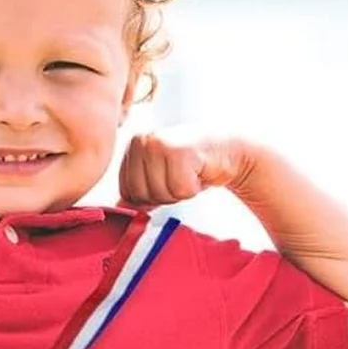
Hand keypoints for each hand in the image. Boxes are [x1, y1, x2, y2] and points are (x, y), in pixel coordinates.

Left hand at [117, 128, 254, 207]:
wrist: (228, 150)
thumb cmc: (193, 165)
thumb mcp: (159, 177)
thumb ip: (138, 190)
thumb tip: (119, 207)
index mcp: (133, 146)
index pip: (127, 193)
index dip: (149, 197)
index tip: (167, 180)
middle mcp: (142, 141)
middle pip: (141, 195)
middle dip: (164, 196)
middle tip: (182, 177)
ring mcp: (159, 145)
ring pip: (160, 194)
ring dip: (180, 192)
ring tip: (190, 173)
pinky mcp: (179, 152)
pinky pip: (180, 190)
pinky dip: (193, 188)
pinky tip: (199, 172)